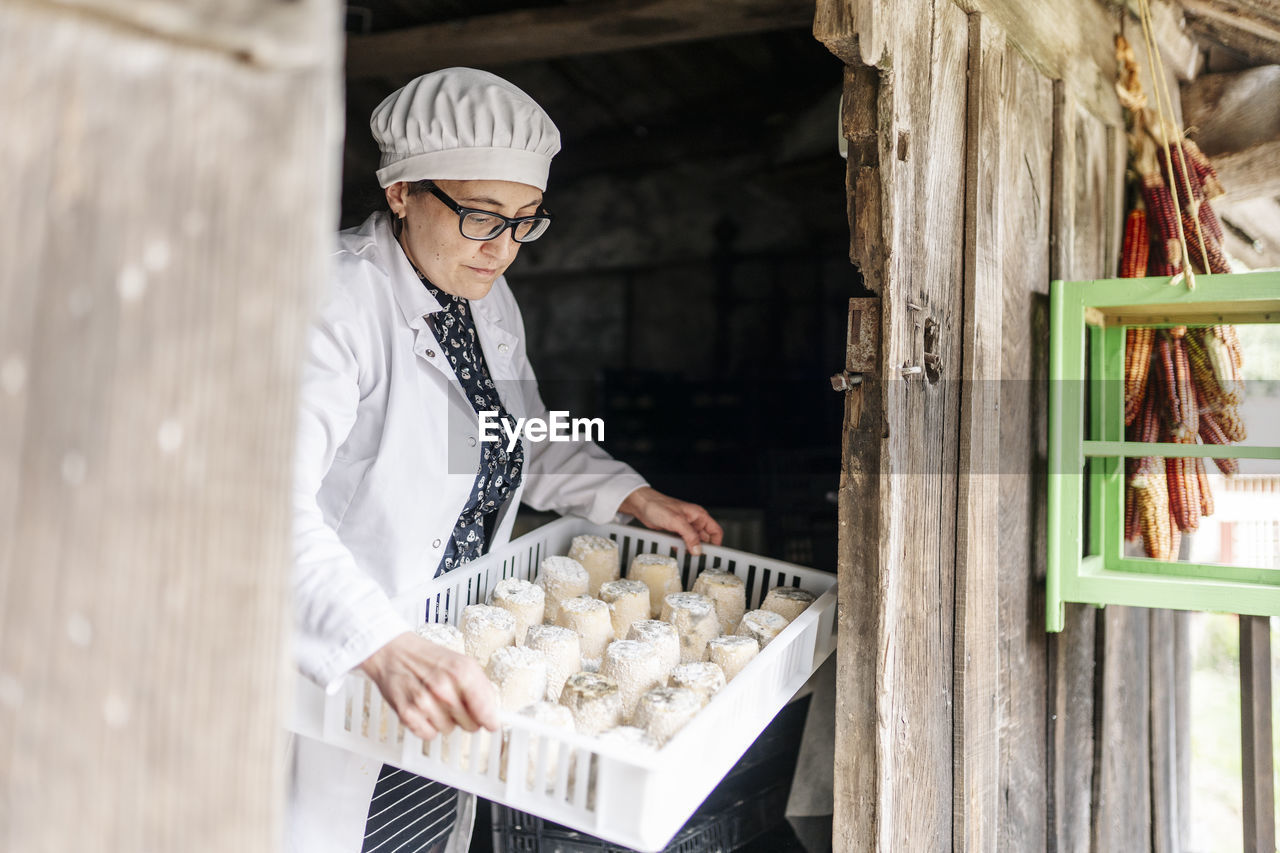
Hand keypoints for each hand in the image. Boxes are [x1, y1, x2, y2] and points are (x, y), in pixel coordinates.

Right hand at [358, 632, 498, 741]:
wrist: (393, 652)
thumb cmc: (427, 658)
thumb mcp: (461, 662)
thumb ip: (480, 687)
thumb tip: (493, 712)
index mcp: (462, 672)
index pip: (485, 709)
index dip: (490, 720)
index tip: (492, 725)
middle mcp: (444, 687)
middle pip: (470, 724)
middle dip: (466, 717)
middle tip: (454, 702)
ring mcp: (424, 701)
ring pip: (449, 730)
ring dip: (444, 720)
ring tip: (434, 701)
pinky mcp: (407, 713)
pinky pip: (428, 734)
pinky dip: (427, 726)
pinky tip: (423, 710)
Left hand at [618, 486, 723, 555]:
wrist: (642, 505)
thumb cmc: (658, 506)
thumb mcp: (677, 521)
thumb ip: (690, 536)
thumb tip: (698, 550)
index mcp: (699, 515)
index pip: (716, 531)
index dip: (716, 543)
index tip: (711, 554)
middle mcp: (694, 521)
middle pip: (705, 539)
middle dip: (701, 548)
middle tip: (696, 557)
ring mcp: (684, 527)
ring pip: (693, 542)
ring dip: (690, 549)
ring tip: (684, 553)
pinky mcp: (675, 531)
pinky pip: (682, 542)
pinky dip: (680, 547)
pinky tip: (675, 548)